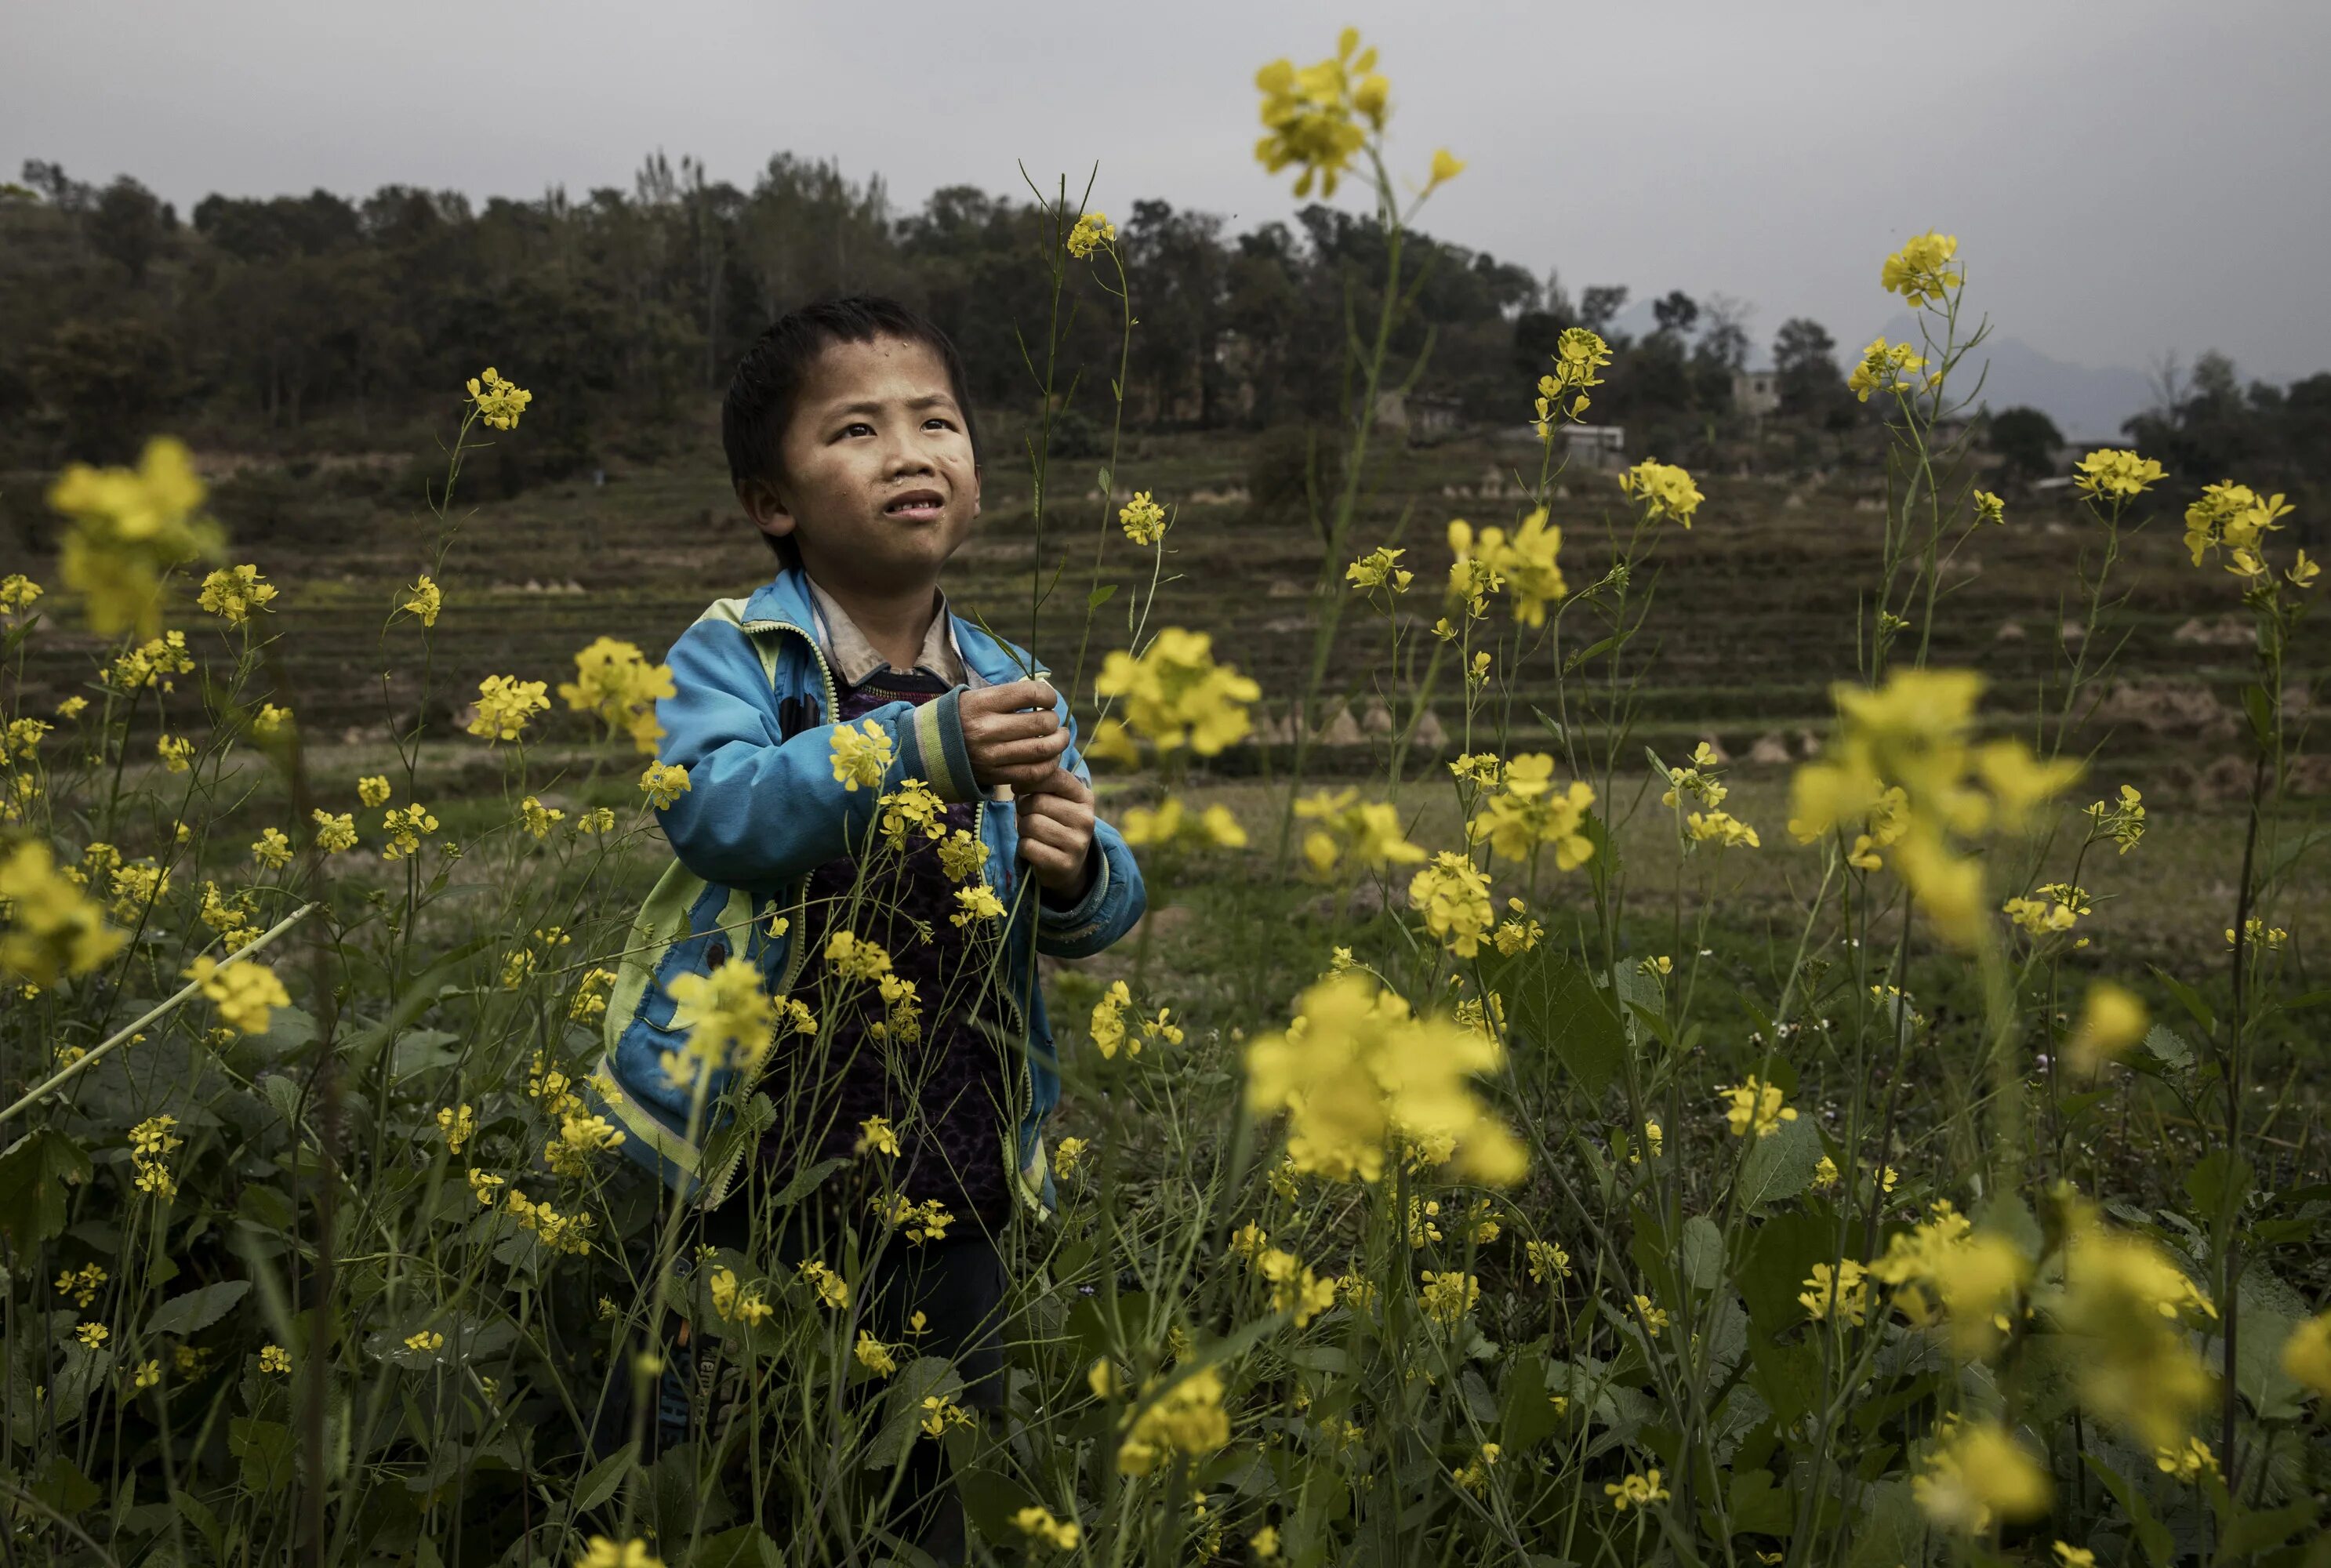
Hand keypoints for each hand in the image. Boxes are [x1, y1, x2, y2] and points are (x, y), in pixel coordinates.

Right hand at [959, 680, 1069, 790]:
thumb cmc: (961, 718)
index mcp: (982, 704)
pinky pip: (1033, 773)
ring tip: (1059, 738)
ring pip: (1042, 750)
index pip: (1030, 694)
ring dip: (1058, 743)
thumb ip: (1008, 696)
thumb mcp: (976, 697)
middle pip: (1041, 723)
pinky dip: (1049, 765)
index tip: (1049, 699)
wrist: (929, 750)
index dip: (1048, 695)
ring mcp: (991, 756)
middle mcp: (987, 730)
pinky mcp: (995, 776)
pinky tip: (1050, 758)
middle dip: (1055, 721)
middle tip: (1054, 721)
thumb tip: (1044, 695)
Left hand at [1014, 766, 1096, 899]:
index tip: (1018, 788)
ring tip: (1032, 834)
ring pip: (1030, 824)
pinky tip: (1034, 849)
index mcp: (1085, 798)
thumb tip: (1018, 784)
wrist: (1069, 864)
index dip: (1030, 781)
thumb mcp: (1058, 802)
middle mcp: (1085, 819)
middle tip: (1029, 817)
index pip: (1057, 778)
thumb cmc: (1056, 825)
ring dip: (1022, 829)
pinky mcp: (1064, 864)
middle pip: (1037, 802)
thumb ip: (1044, 787)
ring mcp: (1077, 843)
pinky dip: (1023, 847)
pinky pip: (1028, 846)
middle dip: (1023, 809)